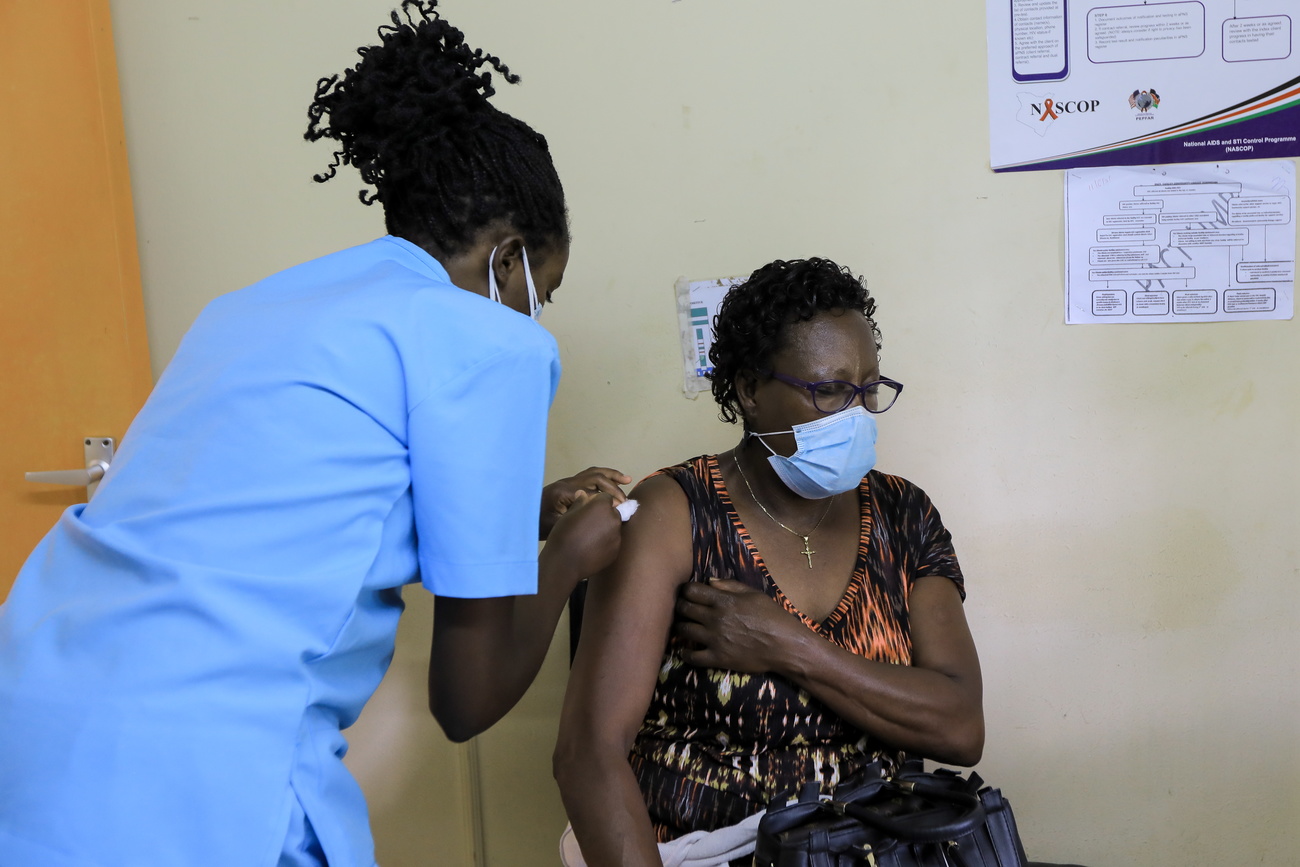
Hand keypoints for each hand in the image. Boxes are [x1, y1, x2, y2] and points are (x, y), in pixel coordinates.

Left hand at [540, 466, 631, 539]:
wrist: (521, 518)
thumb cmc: (537, 524)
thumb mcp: (556, 526)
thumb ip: (575, 520)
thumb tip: (598, 518)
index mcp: (564, 492)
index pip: (592, 493)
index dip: (608, 500)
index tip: (619, 510)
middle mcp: (567, 483)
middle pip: (596, 478)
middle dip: (613, 488)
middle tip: (624, 501)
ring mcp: (568, 482)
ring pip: (593, 473)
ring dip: (611, 476)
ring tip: (626, 479)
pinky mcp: (569, 485)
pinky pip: (589, 476)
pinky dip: (603, 477)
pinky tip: (613, 481)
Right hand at [543, 491, 625, 582]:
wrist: (564, 563)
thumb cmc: (563, 534)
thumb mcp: (568, 514)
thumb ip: (580, 502)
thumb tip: (583, 494)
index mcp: (602, 506)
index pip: (606, 498)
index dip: (597, 502)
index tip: (588, 509)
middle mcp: (614, 519)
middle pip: (613, 512)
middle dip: (604, 515)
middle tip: (589, 524)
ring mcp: (617, 537)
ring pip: (614, 528)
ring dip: (605, 530)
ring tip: (589, 538)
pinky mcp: (616, 551)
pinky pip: (613, 542)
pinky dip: (605, 543)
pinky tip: (592, 548)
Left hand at [674, 579, 803, 673]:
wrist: (785, 646)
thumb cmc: (773, 617)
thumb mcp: (754, 594)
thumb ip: (730, 585)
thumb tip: (709, 581)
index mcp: (723, 600)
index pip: (691, 591)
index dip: (685, 591)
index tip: (686, 593)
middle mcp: (715, 618)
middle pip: (684, 609)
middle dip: (679, 607)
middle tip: (681, 609)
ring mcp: (715, 639)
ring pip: (684, 630)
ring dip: (680, 627)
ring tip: (682, 627)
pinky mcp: (717, 658)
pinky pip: (692, 657)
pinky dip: (685, 654)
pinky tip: (684, 651)